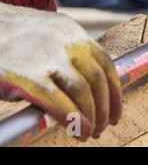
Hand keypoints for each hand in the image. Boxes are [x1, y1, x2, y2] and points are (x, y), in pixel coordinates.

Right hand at [0, 3, 121, 140]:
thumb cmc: (14, 40)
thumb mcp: (48, 39)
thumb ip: (69, 59)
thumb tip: (88, 94)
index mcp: (73, 32)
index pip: (105, 64)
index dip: (115, 91)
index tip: (117, 111)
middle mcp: (66, 42)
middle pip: (97, 79)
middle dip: (106, 107)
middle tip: (104, 126)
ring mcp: (48, 58)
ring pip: (82, 90)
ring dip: (92, 115)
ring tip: (90, 132)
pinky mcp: (27, 76)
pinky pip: (58, 101)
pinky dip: (73, 118)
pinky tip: (79, 130)